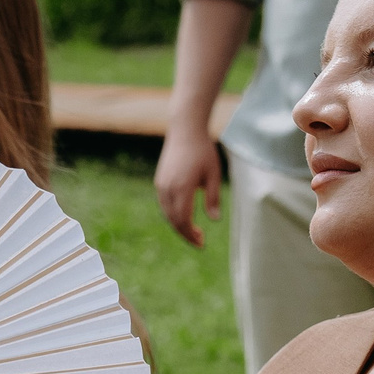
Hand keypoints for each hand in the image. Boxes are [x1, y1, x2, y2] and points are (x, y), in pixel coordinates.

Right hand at [153, 127, 223, 247]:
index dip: (191, 235)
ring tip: (193, 232)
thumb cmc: (203, 151)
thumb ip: (213, 197)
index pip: (183, 220)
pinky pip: (164, 205)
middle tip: (200, 242)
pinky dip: (173, 216)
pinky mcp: (159, 182)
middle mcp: (168, 188)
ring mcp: (161, 185)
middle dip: (186, 234)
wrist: (184, 131)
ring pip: (167, 214)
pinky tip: (184, 218)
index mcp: (182, 187)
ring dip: (179, 226)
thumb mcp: (214, 174)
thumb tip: (214, 220)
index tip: (202, 242)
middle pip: (174, 221)